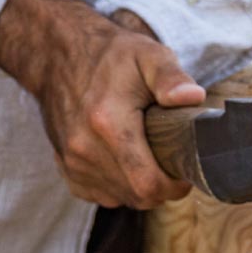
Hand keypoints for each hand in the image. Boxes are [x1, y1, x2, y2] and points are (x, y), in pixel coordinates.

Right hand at [0, 0, 204, 208]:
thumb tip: (193, 97)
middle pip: (137, 196)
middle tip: (172, 163)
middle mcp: (85, 149)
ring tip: (148, 157)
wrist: (58, 56)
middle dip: (161, 187)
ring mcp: (72, 162)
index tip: (186, 170)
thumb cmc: (110, 56)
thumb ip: (171, 77)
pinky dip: (118, 186)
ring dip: (140, 186)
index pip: (148, 183)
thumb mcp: (148, 55)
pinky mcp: (66, 168)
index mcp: (108, 124)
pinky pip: (100, 195)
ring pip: (120, 198)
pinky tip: (125, 161)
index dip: (174, 186)